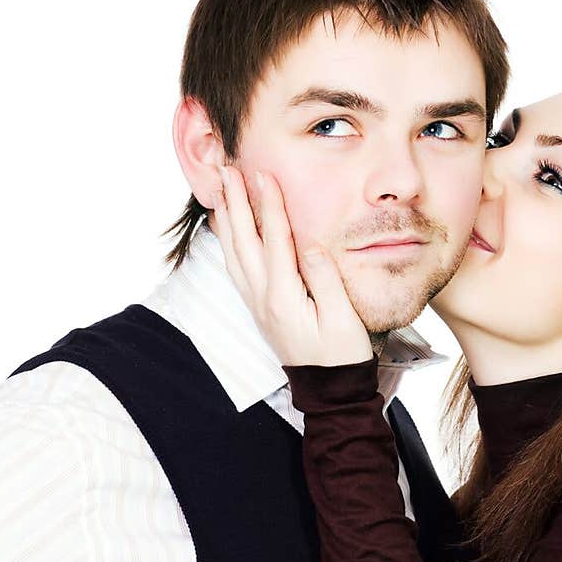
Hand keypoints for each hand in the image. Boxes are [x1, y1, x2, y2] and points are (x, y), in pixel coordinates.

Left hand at [214, 163, 372, 367]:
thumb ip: (324, 279)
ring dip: (227, 220)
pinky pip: (237, 268)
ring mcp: (258, 304)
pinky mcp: (260, 308)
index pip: (274, 241)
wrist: (330, 391)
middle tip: (226, 170)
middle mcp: (264, 298)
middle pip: (244, 242)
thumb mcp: (342, 318)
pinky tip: (227, 230)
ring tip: (219, 190)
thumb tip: (308, 244)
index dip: (268, 205)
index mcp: (285, 297)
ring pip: (234, 254)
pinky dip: (229, 244)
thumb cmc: (342, 356)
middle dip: (235, 203)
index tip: (263, 174)